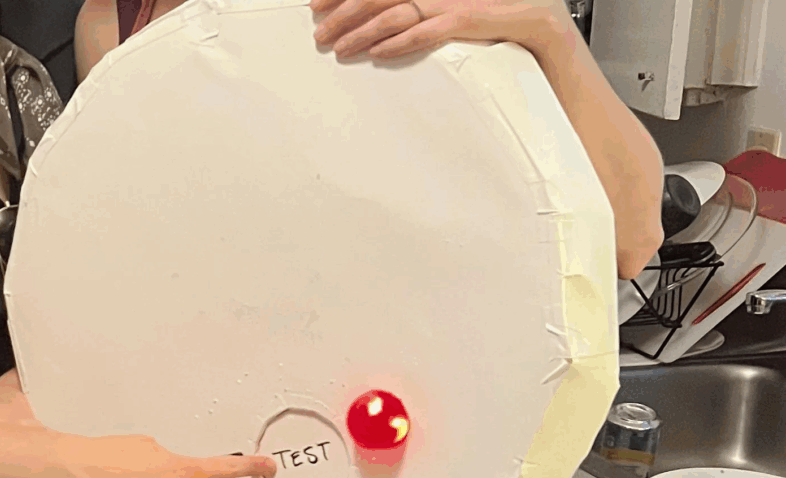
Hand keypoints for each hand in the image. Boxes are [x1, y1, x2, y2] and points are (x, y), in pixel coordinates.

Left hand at [311, 0, 575, 60]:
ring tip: (336, 47)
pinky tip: (378, 52)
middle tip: (318, 30)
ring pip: (405, 6)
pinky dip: (404, 39)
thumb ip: (428, 24)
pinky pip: (438, 26)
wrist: (566, 65)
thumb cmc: (516, 55)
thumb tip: (381, 36)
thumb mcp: (465, 33)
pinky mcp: (491, 18)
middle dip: (347, 8)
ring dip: (364, 28)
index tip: (319, 3)